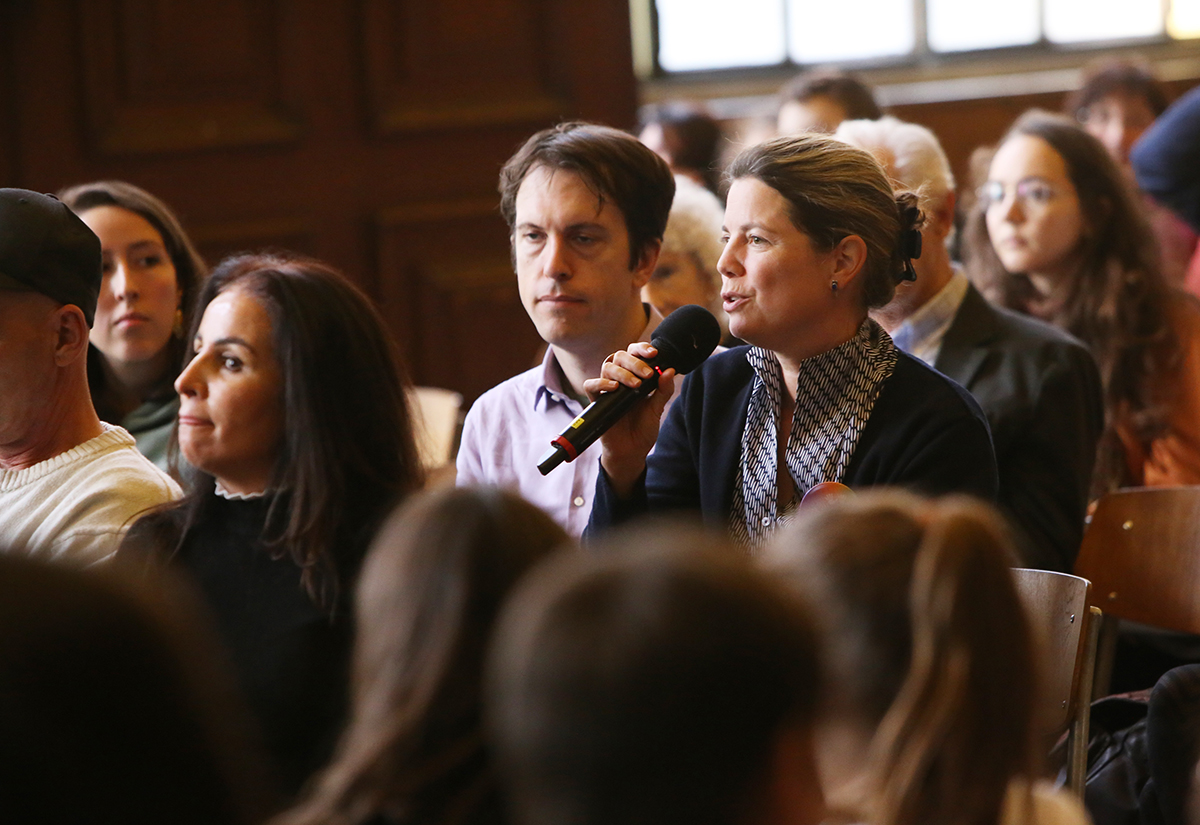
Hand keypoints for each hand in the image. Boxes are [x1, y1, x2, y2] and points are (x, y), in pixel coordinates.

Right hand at [583, 342, 675, 497]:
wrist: (631, 452)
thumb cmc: (643, 429)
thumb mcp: (657, 409)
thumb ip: (663, 390)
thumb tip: (670, 370)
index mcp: (634, 377)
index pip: (633, 353)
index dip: (641, 349)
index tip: (654, 353)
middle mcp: (619, 380)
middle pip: (619, 356)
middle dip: (634, 362)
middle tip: (647, 374)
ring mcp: (607, 390)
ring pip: (607, 367)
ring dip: (622, 372)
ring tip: (635, 385)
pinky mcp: (597, 402)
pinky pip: (591, 385)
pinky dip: (601, 383)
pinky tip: (614, 388)